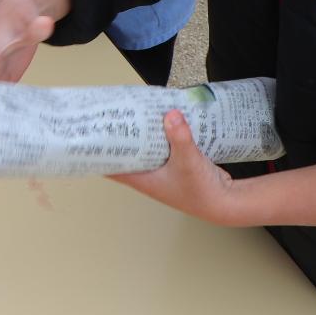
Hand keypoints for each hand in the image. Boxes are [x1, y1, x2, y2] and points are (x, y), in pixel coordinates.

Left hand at [108, 110, 241, 224]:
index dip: (97, 152)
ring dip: (140, 134)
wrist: (225, 202)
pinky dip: (159, 135)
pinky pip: (160, 147)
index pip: (109, 166)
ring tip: (135, 113)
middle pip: (125, 154)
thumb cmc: (203, 192)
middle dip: (118, 136)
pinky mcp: (174, 166)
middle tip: (112, 115)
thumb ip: (179, 137)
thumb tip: (170, 116)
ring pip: (143, 149)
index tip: (90, 135)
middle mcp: (148, 177)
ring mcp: (161, 172)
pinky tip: (163, 121)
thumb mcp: (188, 161)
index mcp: (142, 180)